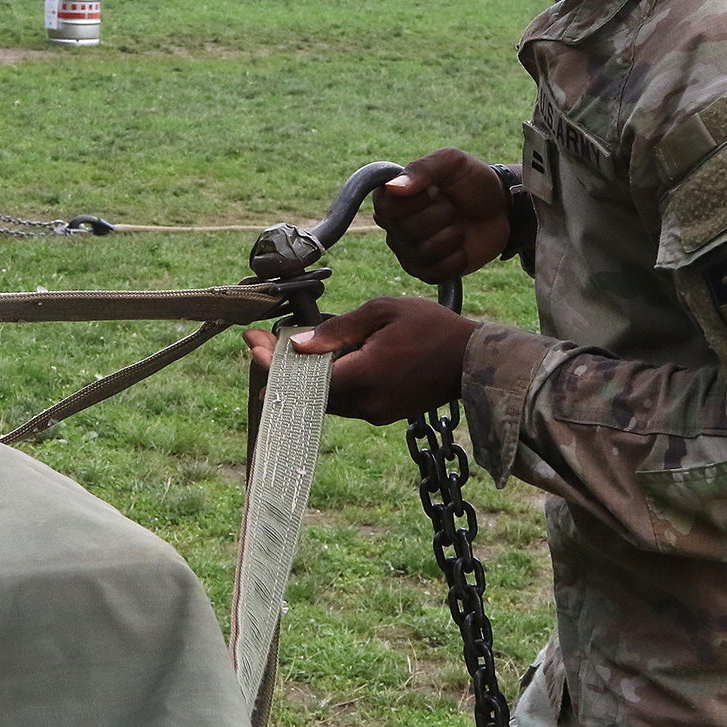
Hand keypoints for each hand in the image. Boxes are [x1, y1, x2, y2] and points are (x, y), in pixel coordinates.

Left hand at [243, 297, 473, 424]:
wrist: (475, 361)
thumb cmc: (432, 328)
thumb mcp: (382, 312)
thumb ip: (337, 331)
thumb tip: (296, 345)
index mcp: (363, 376)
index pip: (303, 378)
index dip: (272, 363)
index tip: (251, 343)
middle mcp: (366, 403)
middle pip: (308, 392)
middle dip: (281, 368)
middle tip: (259, 343)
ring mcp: (375, 413)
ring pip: (325, 399)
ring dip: (304, 376)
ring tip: (288, 347)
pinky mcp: (383, 414)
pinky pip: (345, 401)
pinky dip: (328, 383)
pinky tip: (323, 360)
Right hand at [373, 149, 511, 282]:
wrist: (501, 209)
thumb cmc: (473, 182)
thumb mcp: (453, 163)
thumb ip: (423, 168)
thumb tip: (393, 187)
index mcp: (392, 195)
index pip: (386, 208)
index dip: (416, 202)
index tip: (435, 190)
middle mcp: (394, 224)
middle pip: (406, 231)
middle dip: (441, 217)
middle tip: (453, 207)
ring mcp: (408, 250)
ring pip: (422, 253)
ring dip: (451, 237)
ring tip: (458, 226)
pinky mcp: (426, 271)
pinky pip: (433, 273)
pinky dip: (456, 260)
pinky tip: (461, 247)